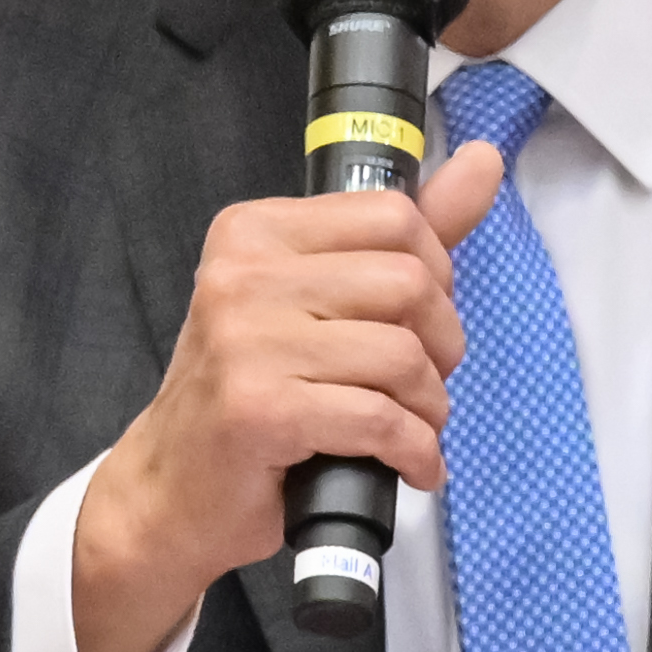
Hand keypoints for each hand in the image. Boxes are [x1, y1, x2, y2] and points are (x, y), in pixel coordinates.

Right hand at [71, 141, 507, 651]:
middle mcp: (242, 275)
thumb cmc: (250, 395)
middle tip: (419, 383)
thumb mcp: (315, 301)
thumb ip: (401, 237)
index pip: (394, 216)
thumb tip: (482, 161)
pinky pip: (380, 419)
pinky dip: (415, 451)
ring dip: (429, 407)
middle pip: (408, 283)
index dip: (433, 275)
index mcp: (255, 231)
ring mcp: (245, 341)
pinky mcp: (259, 410)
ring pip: (401, 355)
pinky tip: (409, 466)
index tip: (417, 322)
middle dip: (440, 344)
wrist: (169, 491)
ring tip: (411, 429)